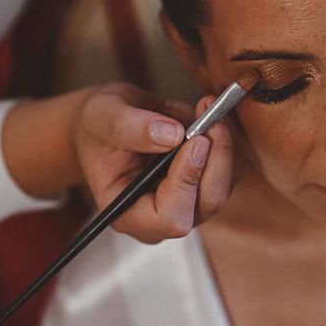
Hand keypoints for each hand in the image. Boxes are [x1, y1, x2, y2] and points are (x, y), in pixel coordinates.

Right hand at [73, 83, 234, 242]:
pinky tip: (207, 114)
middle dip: (216, 160)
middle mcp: (159, 216)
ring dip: (223, 146)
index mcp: (127, 212)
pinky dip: (224, 141)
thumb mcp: (102, 116)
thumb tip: (172, 135)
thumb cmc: (98, 124)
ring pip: (222, 187)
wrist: (109, 120)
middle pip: (205, 204)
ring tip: (205, 107)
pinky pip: (228, 170)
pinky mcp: (200, 184)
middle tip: (211, 117)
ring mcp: (184, 202)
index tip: (194, 139)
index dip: (186, 182)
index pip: (169, 218)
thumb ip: (129, 126)